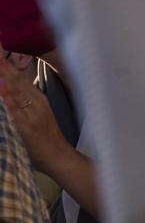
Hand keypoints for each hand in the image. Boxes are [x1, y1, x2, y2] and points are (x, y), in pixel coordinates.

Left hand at [0, 51, 62, 171]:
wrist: (60, 158)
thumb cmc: (46, 139)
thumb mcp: (38, 116)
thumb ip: (24, 103)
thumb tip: (9, 91)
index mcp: (38, 98)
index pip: (18, 77)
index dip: (5, 64)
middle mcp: (36, 102)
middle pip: (15, 80)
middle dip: (2, 65)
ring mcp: (33, 113)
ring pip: (14, 91)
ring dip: (2, 76)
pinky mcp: (28, 126)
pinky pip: (14, 109)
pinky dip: (7, 97)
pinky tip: (1, 86)